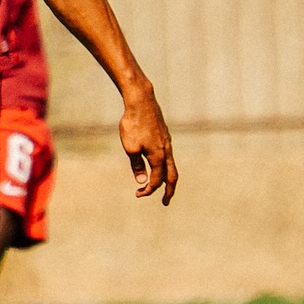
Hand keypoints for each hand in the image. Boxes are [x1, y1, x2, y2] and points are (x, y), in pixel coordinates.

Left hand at [118, 84, 176, 204]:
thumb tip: (141, 181)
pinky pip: (168, 156)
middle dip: (169, 191)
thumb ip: (137, 165)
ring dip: (168, 178)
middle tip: (165, 202)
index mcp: (159, 156)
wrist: (141, 101)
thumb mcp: (130, 147)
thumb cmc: (133, 124)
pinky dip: (165, 166)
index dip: (148, 190)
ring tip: (164, 187)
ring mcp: (167, 143)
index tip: (138, 194)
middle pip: (172, 176)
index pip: (157, 180)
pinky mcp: (164, 136)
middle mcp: (167, 151)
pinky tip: (159, 164)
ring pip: (172, 165)